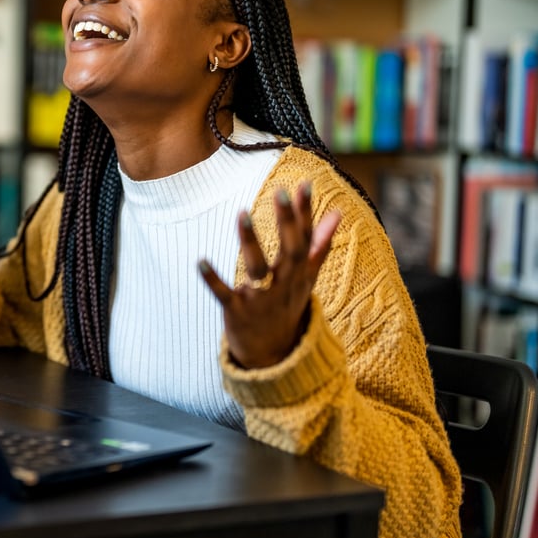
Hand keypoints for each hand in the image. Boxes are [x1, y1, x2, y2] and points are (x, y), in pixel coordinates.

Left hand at [198, 183, 341, 369]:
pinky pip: (224, 294)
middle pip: (289, 251)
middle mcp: (283, 284)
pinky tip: (199, 261)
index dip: (305, 212)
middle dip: (286, 222)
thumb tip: (338, 213)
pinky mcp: (237, 311)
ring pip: (257, 269)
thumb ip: (319, 244)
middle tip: (279, 191)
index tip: (303, 183)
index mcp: (299, 273)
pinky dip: (212, 280)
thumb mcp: (306, 276)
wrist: (272, 353)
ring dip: (250, 243)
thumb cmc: (287, 305)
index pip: (305, 238)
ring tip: (242, 213)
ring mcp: (260, 298)